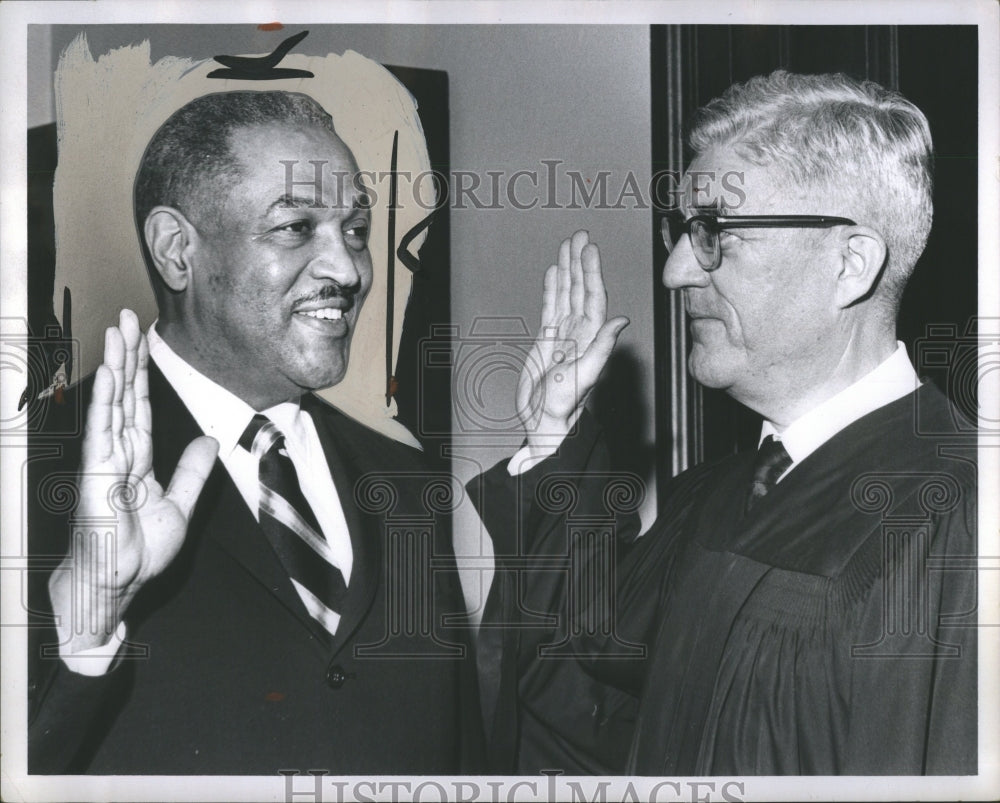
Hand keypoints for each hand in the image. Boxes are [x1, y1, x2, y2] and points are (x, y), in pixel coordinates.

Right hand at [48, 310, 218, 652]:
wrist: (116, 585)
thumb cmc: (138, 554)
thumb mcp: (179, 506)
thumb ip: (192, 471)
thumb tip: (211, 441)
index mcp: (136, 460)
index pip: (139, 406)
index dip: (141, 373)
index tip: (141, 342)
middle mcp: (118, 453)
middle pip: (125, 395)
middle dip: (126, 355)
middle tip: (126, 318)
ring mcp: (104, 461)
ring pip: (113, 403)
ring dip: (116, 365)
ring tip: (117, 331)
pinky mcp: (96, 473)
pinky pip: (104, 430)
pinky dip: (109, 400)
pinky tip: (113, 373)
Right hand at [516, 231, 628, 453]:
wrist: (544, 422)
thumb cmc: (563, 406)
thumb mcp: (585, 375)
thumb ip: (602, 347)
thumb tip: (621, 321)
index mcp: (590, 337)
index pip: (593, 296)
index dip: (591, 271)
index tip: (589, 248)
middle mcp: (579, 332)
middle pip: (580, 288)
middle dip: (580, 261)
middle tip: (579, 235)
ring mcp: (564, 334)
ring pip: (566, 294)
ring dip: (567, 269)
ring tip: (567, 246)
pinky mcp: (548, 340)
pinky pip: (551, 307)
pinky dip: (552, 288)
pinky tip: (553, 273)